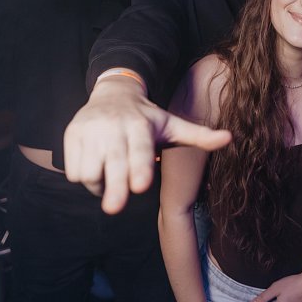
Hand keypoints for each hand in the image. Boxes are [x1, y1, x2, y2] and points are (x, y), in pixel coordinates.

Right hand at [63, 78, 231, 213]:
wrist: (113, 92)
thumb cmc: (147, 118)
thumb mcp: (173, 125)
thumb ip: (199, 136)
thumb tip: (230, 138)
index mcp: (140, 125)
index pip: (140, 150)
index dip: (140, 167)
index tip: (141, 186)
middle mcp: (113, 126)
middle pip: (113, 164)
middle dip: (114, 188)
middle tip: (114, 209)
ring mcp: (90, 130)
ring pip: (90, 171)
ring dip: (100, 185)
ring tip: (111, 176)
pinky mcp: (72, 135)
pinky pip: (74, 169)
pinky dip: (84, 177)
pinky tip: (96, 167)